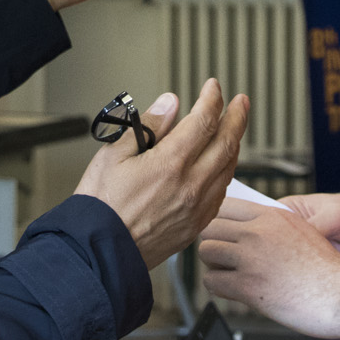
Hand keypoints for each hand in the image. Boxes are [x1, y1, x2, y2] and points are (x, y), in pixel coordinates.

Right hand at [75, 79, 247, 269]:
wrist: (98, 252)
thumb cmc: (100, 206)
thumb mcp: (113, 154)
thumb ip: (147, 126)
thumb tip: (169, 104)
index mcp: (170, 164)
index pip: (203, 121)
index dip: (212, 99)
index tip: (213, 87)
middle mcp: (190, 186)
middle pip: (226, 143)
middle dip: (237, 117)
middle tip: (241, 102)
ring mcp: (196, 208)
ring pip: (228, 169)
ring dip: (234, 144)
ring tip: (233, 130)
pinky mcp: (194, 226)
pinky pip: (221, 194)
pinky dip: (225, 172)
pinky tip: (220, 167)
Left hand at [199, 198, 339, 337]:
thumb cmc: (329, 271)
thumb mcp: (303, 231)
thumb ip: (274, 226)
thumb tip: (248, 228)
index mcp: (273, 215)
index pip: (225, 205)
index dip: (218, 219)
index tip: (218, 230)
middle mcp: (258, 232)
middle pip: (209, 226)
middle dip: (212, 240)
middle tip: (220, 254)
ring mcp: (251, 258)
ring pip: (206, 251)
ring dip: (213, 264)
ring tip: (226, 272)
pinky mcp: (248, 285)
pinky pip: (212, 281)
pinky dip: (218, 287)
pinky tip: (231, 289)